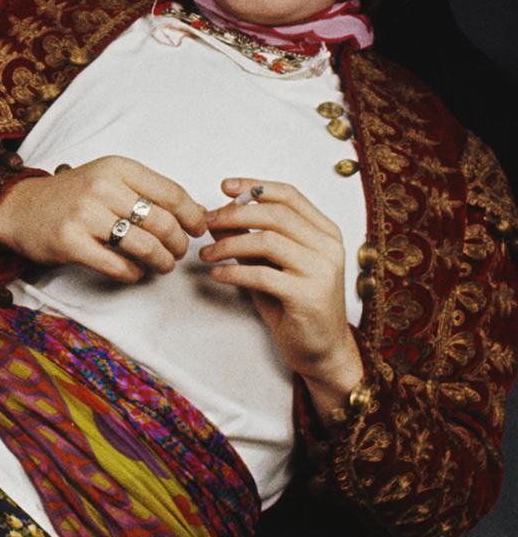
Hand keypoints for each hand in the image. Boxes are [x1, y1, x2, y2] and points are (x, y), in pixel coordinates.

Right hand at [0, 154, 204, 282]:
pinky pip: (119, 266)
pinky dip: (134, 274)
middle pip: (163, 223)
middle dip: (178, 244)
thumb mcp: (110, 180)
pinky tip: (134, 271)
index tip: (197, 230)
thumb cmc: (73, 196)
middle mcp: (101, 187)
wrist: (20, 207)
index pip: (173, 194)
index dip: (193, 217)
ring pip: (145, 247)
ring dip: (162, 262)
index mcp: (116, 167)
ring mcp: (84, 215)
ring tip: (161, 265)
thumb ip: (149, 191)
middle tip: (177, 252)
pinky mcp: (70, 242)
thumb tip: (199, 213)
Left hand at [198, 177, 364, 405]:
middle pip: (275, 214)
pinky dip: (233, 271)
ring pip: (267, 240)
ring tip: (207, 253)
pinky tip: (218, 274)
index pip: (289, 196)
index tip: (224, 187)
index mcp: (325, 232)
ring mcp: (323, 271)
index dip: (254, 186)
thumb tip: (216, 216)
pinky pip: (262, 275)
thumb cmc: (294, 304)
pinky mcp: (309, 296)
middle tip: (206, 223)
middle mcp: (329, 248)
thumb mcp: (270, 264)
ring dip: (228, 244)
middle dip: (233, 214)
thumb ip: (249, 238)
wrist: (321, 349)